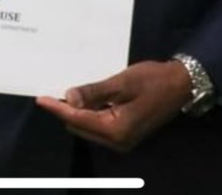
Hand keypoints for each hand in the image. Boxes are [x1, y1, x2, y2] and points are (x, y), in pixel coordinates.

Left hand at [35, 60, 192, 151]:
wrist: (181, 85)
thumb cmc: (152, 80)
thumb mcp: (121, 82)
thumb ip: (94, 92)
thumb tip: (68, 98)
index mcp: (116, 130)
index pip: (78, 119)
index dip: (57, 108)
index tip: (40, 99)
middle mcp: (117, 141)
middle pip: (80, 127)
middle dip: (65, 111)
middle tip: (52, 92)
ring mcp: (122, 140)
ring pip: (88, 128)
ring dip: (77, 113)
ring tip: (65, 94)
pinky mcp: (125, 134)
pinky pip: (99, 126)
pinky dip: (89, 114)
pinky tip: (84, 99)